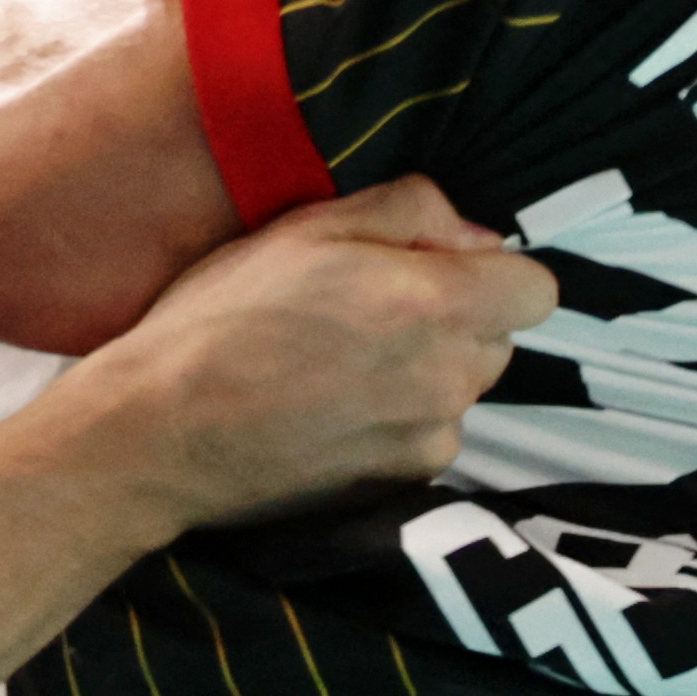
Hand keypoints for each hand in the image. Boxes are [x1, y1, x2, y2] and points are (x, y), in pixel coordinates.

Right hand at [80, 176, 552, 527]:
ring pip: (462, 387)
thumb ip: (410, 211)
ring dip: (426, 369)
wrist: (160, 433)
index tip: (434, 266)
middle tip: (368, 307)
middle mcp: (445, 378)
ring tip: (337, 361)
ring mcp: (427, 439)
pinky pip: (429, 435)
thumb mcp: (306, 227)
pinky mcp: (402, 484)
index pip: (536, 289)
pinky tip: (330, 407)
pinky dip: (398, 419)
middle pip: (499, 338)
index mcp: (429, 302)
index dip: (491, 269)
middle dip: (456, 316)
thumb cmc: (221, 318)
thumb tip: (474, 233)